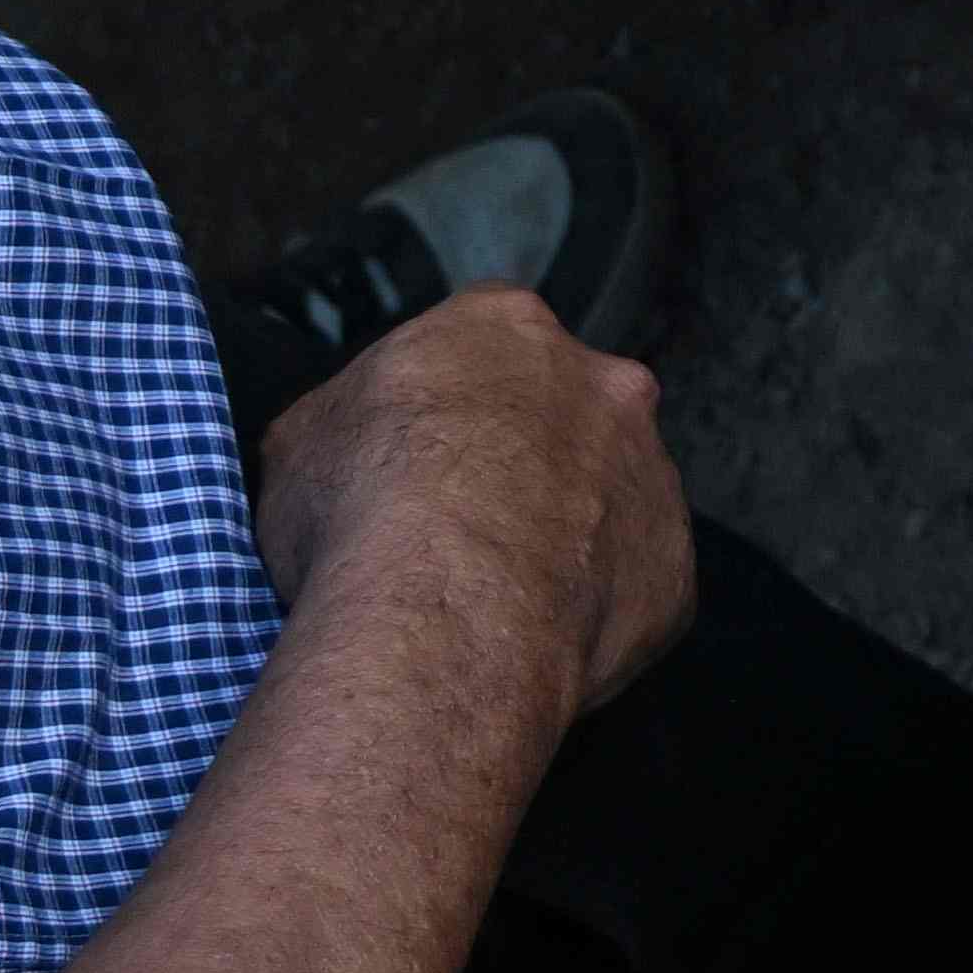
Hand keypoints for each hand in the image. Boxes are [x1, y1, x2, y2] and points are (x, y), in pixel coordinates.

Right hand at [248, 281, 695, 720]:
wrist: (447, 597)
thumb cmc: (364, 508)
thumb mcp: (298, 444)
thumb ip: (340, 427)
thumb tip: (335, 451)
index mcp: (503, 328)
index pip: (482, 347)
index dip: (445, 409)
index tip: (415, 458)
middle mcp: (602, 385)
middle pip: (566, 418)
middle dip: (521, 468)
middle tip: (459, 533)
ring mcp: (652, 476)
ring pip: (610, 507)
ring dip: (563, 543)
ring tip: (488, 603)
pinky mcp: (674, 569)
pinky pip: (630, 593)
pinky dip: (588, 618)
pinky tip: (526, 644)